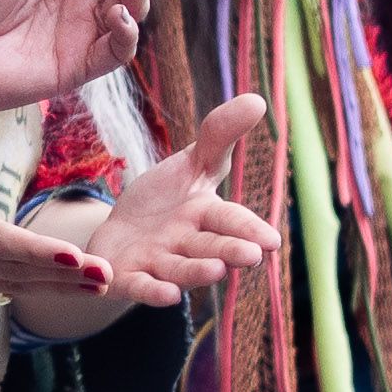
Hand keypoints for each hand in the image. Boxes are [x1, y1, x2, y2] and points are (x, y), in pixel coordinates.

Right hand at [0, 195, 118, 310]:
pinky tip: (49, 282)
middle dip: (69, 281)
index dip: (46, 256)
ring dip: (53, 289)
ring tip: (98, 285)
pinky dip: (18, 285)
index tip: (84, 262)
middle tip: (113, 279)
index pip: (2, 246)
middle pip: (19, 277)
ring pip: (10, 290)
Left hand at [82, 93, 277, 304]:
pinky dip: (148, 291)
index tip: (271, 240)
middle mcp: (187, 245)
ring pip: (178, 269)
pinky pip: (138, 286)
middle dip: (229, 251)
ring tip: (214, 270)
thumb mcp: (191, 164)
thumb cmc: (166, 199)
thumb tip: (258, 100)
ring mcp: (158, 264)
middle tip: (250, 254)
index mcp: (206, 216)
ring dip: (194, 271)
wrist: (120, 231)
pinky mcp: (126, 278)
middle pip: (210, 247)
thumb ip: (220, 135)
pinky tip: (155, 292)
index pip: (231, 221)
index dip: (249, 230)